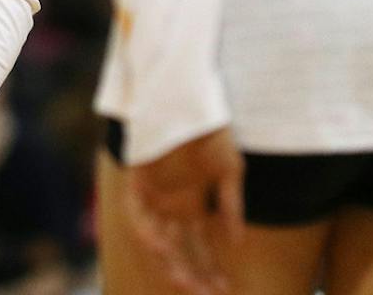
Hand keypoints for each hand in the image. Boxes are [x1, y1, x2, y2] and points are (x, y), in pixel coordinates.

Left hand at [127, 128, 243, 294]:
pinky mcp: (136, 181)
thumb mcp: (230, 170)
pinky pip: (136, 214)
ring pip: (156, 240)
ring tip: (186, 280)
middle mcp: (170, 206)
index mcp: (192, 206)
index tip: (226, 289)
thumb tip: (236, 242)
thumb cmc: (211, 131)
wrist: (190, 97)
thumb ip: (231, 206)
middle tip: (208, 294)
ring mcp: (152, 195)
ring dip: (170, 262)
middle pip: (178, 251)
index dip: (211, 270)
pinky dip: (146, 231)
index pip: (199, 249)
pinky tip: (161, 246)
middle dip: (193, 275)